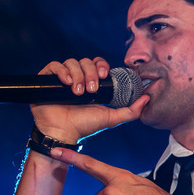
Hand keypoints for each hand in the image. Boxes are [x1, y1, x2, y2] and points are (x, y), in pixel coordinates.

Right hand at [31, 57, 149, 143]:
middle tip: (91, 90)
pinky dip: (62, 71)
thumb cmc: (86, 126)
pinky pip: (54, 66)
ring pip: (71, 62)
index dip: (101, 65)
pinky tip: (66, 83)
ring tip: (78, 92)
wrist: (64, 133)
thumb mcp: (112, 118)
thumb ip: (131, 110)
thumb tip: (147, 98)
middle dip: (91, 73)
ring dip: (77, 75)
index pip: (98, 63)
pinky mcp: (47, 80)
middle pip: (85, 61)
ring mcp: (61, 79)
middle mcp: (77, 78)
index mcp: (91, 83)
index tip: (104, 76)